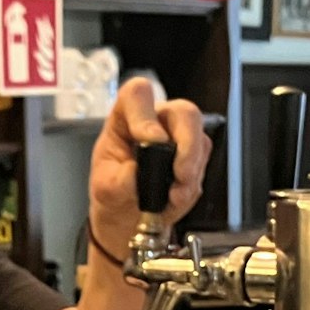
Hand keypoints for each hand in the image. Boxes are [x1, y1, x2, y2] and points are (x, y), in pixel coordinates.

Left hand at [88, 77, 212, 254]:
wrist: (128, 214)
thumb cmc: (114, 190)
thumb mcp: (106, 189)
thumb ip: (120, 179)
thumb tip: (138, 172)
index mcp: (126, 116)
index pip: (137, 95)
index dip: (146, 115)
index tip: (150, 140)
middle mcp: (156, 119)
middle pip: (183, 112)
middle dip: (187, 144)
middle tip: (181, 174)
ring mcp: (178, 135)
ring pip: (199, 137)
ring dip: (192, 169)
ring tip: (175, 196)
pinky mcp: (194, 154)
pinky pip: (203, 162)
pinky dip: (192, 184)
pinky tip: (177, 198)